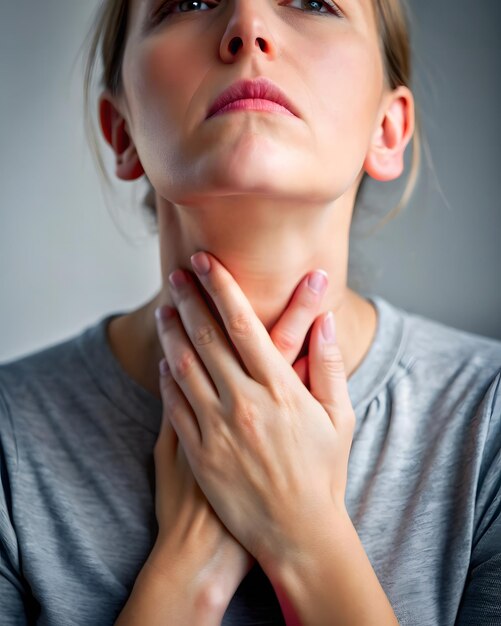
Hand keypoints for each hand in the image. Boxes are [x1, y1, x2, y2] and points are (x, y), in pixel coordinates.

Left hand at [156, 252, 355, 572]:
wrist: (297, 534)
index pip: (243, 325)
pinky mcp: (198, 453)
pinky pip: (175, 405)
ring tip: (165, 308)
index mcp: (281, 390)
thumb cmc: (324, 474)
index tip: (206, 263)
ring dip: (172, 332)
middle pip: (207, 338)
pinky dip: (167, 377)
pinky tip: (163, 359)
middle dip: (189, 300)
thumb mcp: (339, 418)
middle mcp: (244, 403)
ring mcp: (217, 428)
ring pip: (184, 366)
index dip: (222, 289)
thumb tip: (326, 320)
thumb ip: (330, 365)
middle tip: (176, 275)